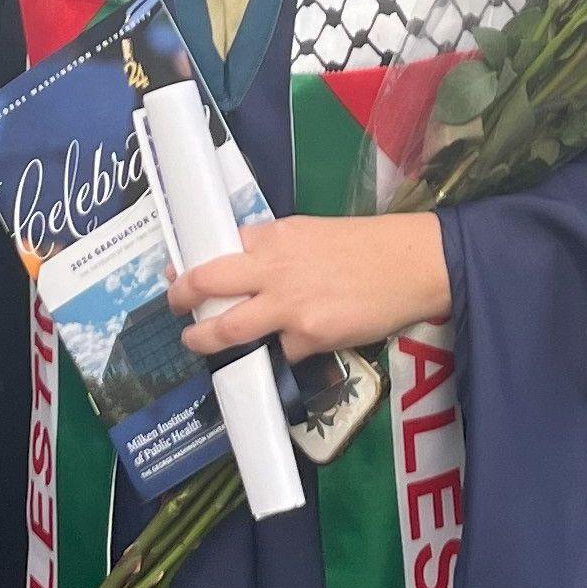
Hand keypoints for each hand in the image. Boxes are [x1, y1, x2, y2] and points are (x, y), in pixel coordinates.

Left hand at [173, 212, 451, 360]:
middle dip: (181, 299)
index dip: (191, 267)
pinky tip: (277, 352)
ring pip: (227, 330)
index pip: (217, 249)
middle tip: (176, 308)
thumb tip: (243, 268)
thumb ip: (274, 249)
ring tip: (195, 341)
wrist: (410, 265)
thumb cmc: (365, 247)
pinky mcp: (307, 338)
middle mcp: (272, 268)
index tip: (177, 275)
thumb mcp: (311, 233)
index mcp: (273, 237)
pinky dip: (273, 354)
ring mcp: (287, 306)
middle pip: (206, 284)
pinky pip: (276, 352)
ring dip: (203, 339)